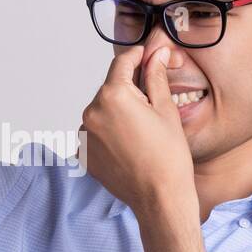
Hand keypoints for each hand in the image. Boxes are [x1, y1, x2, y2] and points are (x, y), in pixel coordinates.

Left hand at [79, 45, 197, 219]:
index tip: (146, 56)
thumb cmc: (168, 157)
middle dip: (128, 90)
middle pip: (110, 89)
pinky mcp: (82, 153)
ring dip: (117, 112)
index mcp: (113, 96)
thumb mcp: (165, 110)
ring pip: (102, 111)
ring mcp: (84, 134)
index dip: (136, 57)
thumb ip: (155, 76)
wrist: (160, 198)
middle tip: (151, 104)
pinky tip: (128, 145)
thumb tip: (155, 54)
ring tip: (140, 132)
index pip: (121, 64)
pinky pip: (95, 133)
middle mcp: (91, 112)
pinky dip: (108, 133)